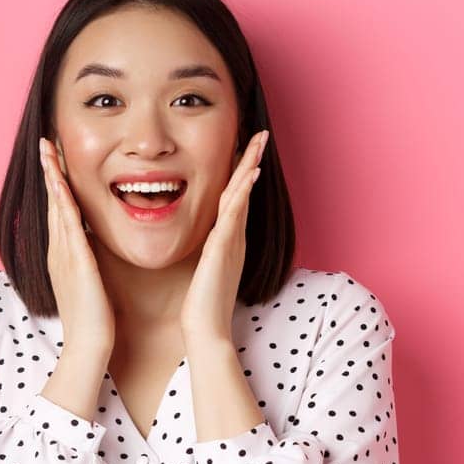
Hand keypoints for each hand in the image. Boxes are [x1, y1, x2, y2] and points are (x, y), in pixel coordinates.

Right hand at [39, 137, 114, 357]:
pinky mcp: (75, 261)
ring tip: (48, 150)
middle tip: (45, 142)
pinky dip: (62, 199)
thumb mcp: (90, 286)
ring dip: (51, 176)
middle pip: (51, 201)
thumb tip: (94, 250)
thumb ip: (89, 265)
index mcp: (63, 256)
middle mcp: (58, 251)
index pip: (58, 211)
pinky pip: (66, 223)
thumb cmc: (94, 322)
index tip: (55, 159)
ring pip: (55, 206)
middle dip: (48, 171)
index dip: (56, 183)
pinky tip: (60, 181)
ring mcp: (63, 255)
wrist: (88, 347)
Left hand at [180, 129, 268, 346]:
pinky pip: (235, 215)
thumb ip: (208, 252)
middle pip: (244, 190)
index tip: (246, 149)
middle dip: (252, 161)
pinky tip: (248, 175)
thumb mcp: (204, 269)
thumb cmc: (202, 303)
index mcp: (227, 239)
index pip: (235, 198)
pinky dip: (242, 194)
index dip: (242, 173)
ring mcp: (231, 242)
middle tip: (261, 134)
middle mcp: (233, 237)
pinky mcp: (223, 249)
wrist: (205, 329)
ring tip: (258, 143)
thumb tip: (206, 242)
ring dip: (250, 168)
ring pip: (242, 197)